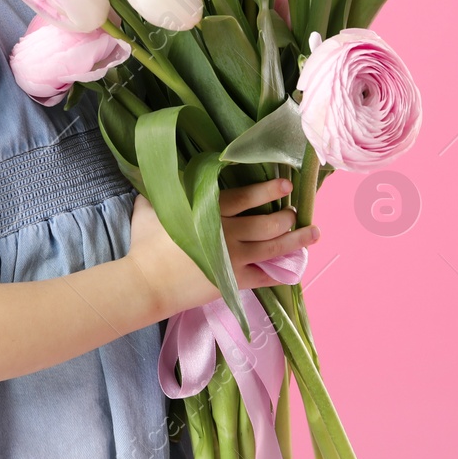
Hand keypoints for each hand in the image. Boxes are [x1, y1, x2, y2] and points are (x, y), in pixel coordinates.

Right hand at [128, 176, 318, 318]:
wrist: (145, 284)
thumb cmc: (145, 245)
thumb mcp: (151, 208)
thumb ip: (166, 191)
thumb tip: (164, 174)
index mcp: (210, 211)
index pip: (246, 197)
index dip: (268, 190)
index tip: (285, 184)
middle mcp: (229, 233)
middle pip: (268, 222)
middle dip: (287, 216)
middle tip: (294, 211)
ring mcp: (234, 259)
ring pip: (274, 248)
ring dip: (297, 240)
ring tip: (312, 233)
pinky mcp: (233, 281)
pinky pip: (265, 278)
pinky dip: (282, 274)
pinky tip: (294, 269)